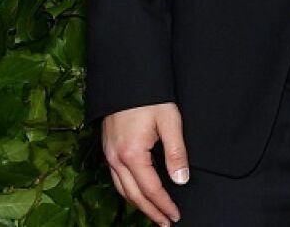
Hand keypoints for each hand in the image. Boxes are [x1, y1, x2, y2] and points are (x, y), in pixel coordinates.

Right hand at [102, 102, 187, 224]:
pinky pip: (116, 178)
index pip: (151, 189)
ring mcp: (109, 154)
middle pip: (133, 195)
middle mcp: (116, 158)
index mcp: (132, 154)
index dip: (164, 205)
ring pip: (122, 189)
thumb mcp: (170, 122)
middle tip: (165, 222)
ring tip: (153, 213)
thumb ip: (176, 153)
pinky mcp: (108, 148)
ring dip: (138, 204)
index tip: (175, 215)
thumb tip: (181, 179)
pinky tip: (138, 193)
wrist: (128, 76)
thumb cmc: (150, 97)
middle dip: (151, 211)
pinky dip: (128, 191)